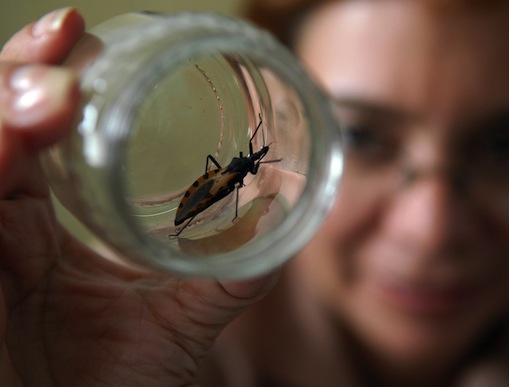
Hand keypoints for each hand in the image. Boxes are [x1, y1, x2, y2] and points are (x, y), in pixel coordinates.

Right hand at [0, 8, 278, 385]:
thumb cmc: (122, 379)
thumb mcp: (184, 312)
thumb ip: (232, 266)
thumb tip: (283, 211)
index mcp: (35, 227)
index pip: (23, 133)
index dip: (39, 79)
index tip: (76, 34)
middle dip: (20, 73)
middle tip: (67, 37)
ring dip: (6, 107)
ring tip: (58, 91)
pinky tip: (20, 134)